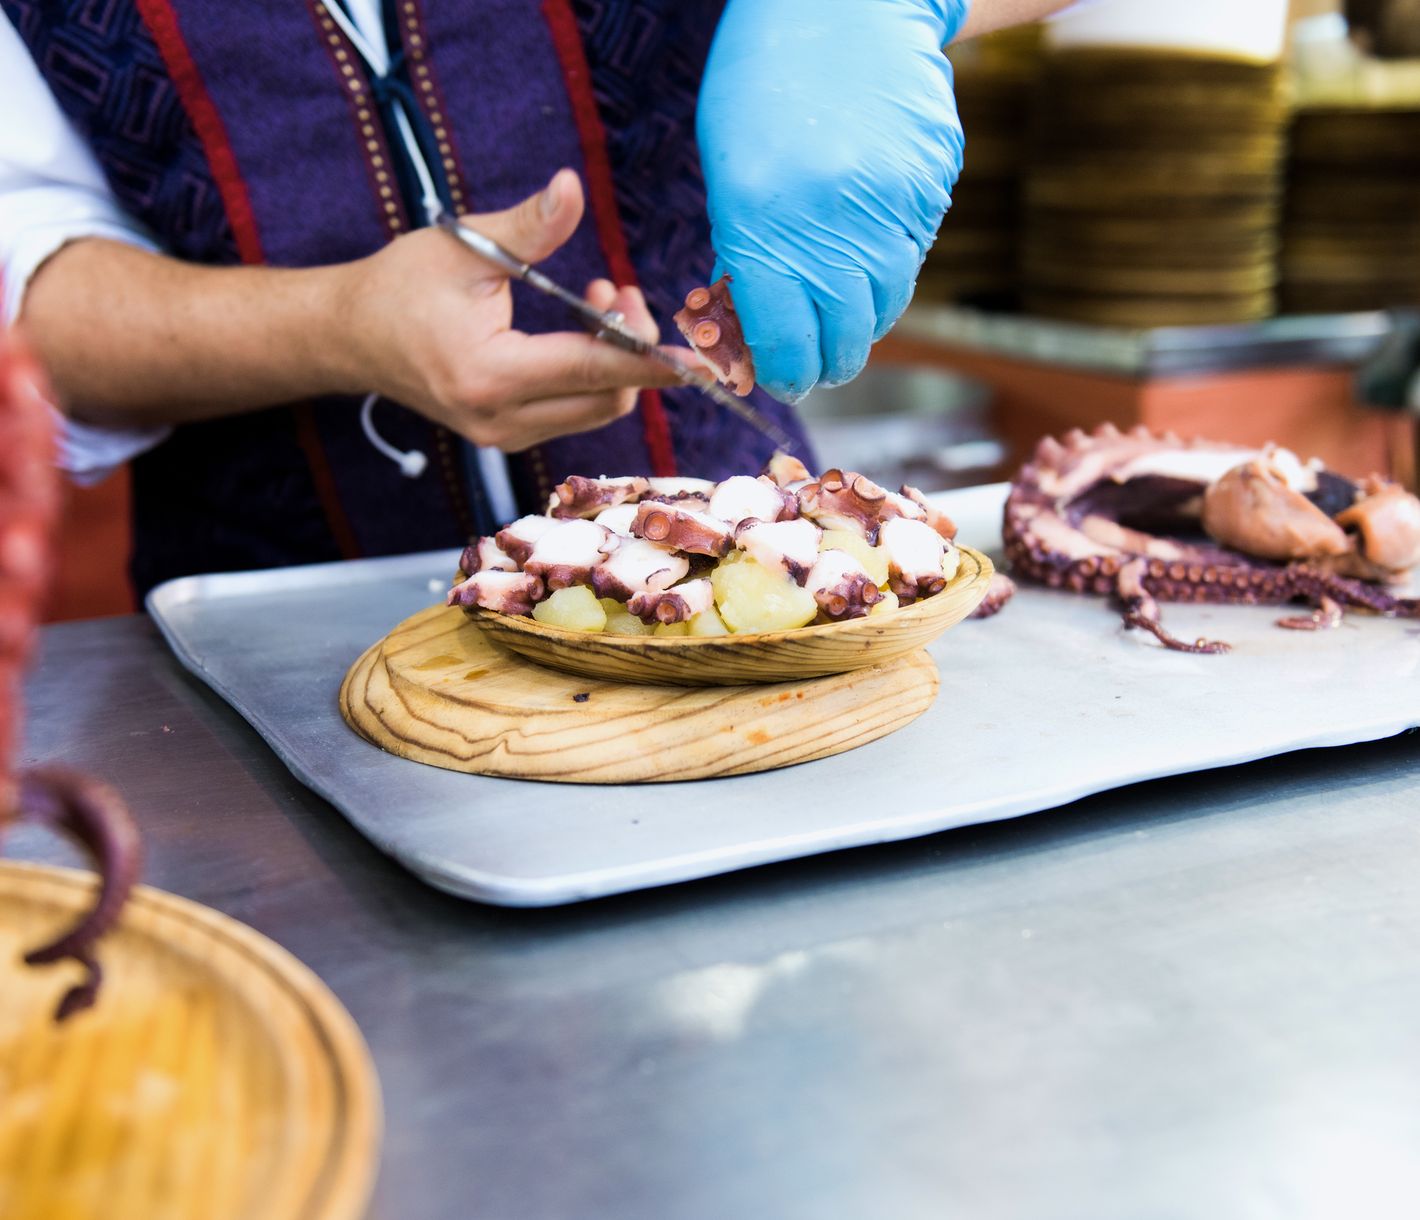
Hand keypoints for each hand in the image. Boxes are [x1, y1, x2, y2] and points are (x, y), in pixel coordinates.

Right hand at [339, 170, 682, 450]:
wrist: (352, 337)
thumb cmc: (401, 285)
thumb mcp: (462, 245)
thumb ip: (527, 226)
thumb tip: (573, 187)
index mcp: (490, 374)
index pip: (594, 369)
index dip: (653, 360)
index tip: (701, 357)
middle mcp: (501, 419)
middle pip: (607, 396)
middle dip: (632, 345)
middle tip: (614, 288)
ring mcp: (504, 436)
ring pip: (597, 408)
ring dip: (614, 358)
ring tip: (594, 301)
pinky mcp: (507, 436)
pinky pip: (575, 411)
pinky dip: (593, 373)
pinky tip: (579, 328)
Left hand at [698, 0, 967, 400]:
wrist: (844, 3)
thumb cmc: (764, 84)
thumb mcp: (730, 173)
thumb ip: (749, 254)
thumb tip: (762, 327)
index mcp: (766, 226)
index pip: (787, 345)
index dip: (785, 375)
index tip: (782, 380)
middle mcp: (835, 228)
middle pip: (847, 342)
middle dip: (828, 365)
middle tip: (815, 365)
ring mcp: (893, 211)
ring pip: (886, 307)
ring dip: (861, 322)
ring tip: (839, 310)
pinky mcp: (932, 192)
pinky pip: (911, 258)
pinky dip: (887, 269)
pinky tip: (866, 243)